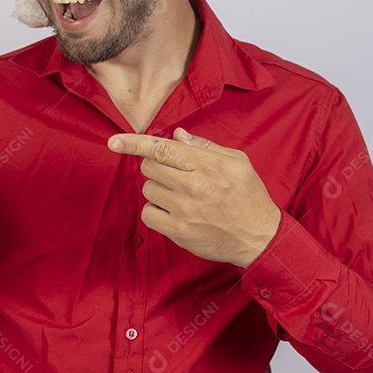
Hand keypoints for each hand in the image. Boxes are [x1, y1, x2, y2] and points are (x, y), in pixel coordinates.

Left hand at [108, 128, 281, 266]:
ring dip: (158, 189)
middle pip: (150, 166)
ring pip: (148, 189)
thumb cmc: (249, 196)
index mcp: (207, 164)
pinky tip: (173, 211)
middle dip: (156, 166)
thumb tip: (177, 135)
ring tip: (180, 195)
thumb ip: (205, 146)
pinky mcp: (179, 231)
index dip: (134, 143)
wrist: (259, 237)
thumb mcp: (237, 162)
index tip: (113, 141)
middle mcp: (193, 185)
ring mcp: (184, 210)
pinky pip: (149, 214)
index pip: (162, 148)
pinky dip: (156, 211)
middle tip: (174, 173)